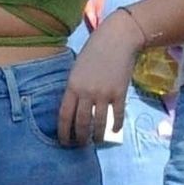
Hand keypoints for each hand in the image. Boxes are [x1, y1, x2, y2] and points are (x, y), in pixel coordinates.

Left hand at [58, 11, 138, 144]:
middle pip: (81, 123)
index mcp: (72, 86)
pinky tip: (114, 130)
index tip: (65, 142)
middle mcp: (86, 93)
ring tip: (97, 141)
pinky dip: (115, 126)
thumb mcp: (78, 69)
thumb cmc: (95, 50)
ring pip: (99, 123)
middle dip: (80, 138)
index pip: (64, 116)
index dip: (64, 132)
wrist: (118, 39)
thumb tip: (76, 108)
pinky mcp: (120, 93)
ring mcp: (104, 94)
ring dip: (97, 136)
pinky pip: (117, 116)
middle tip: (81, 145)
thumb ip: (75, 88)